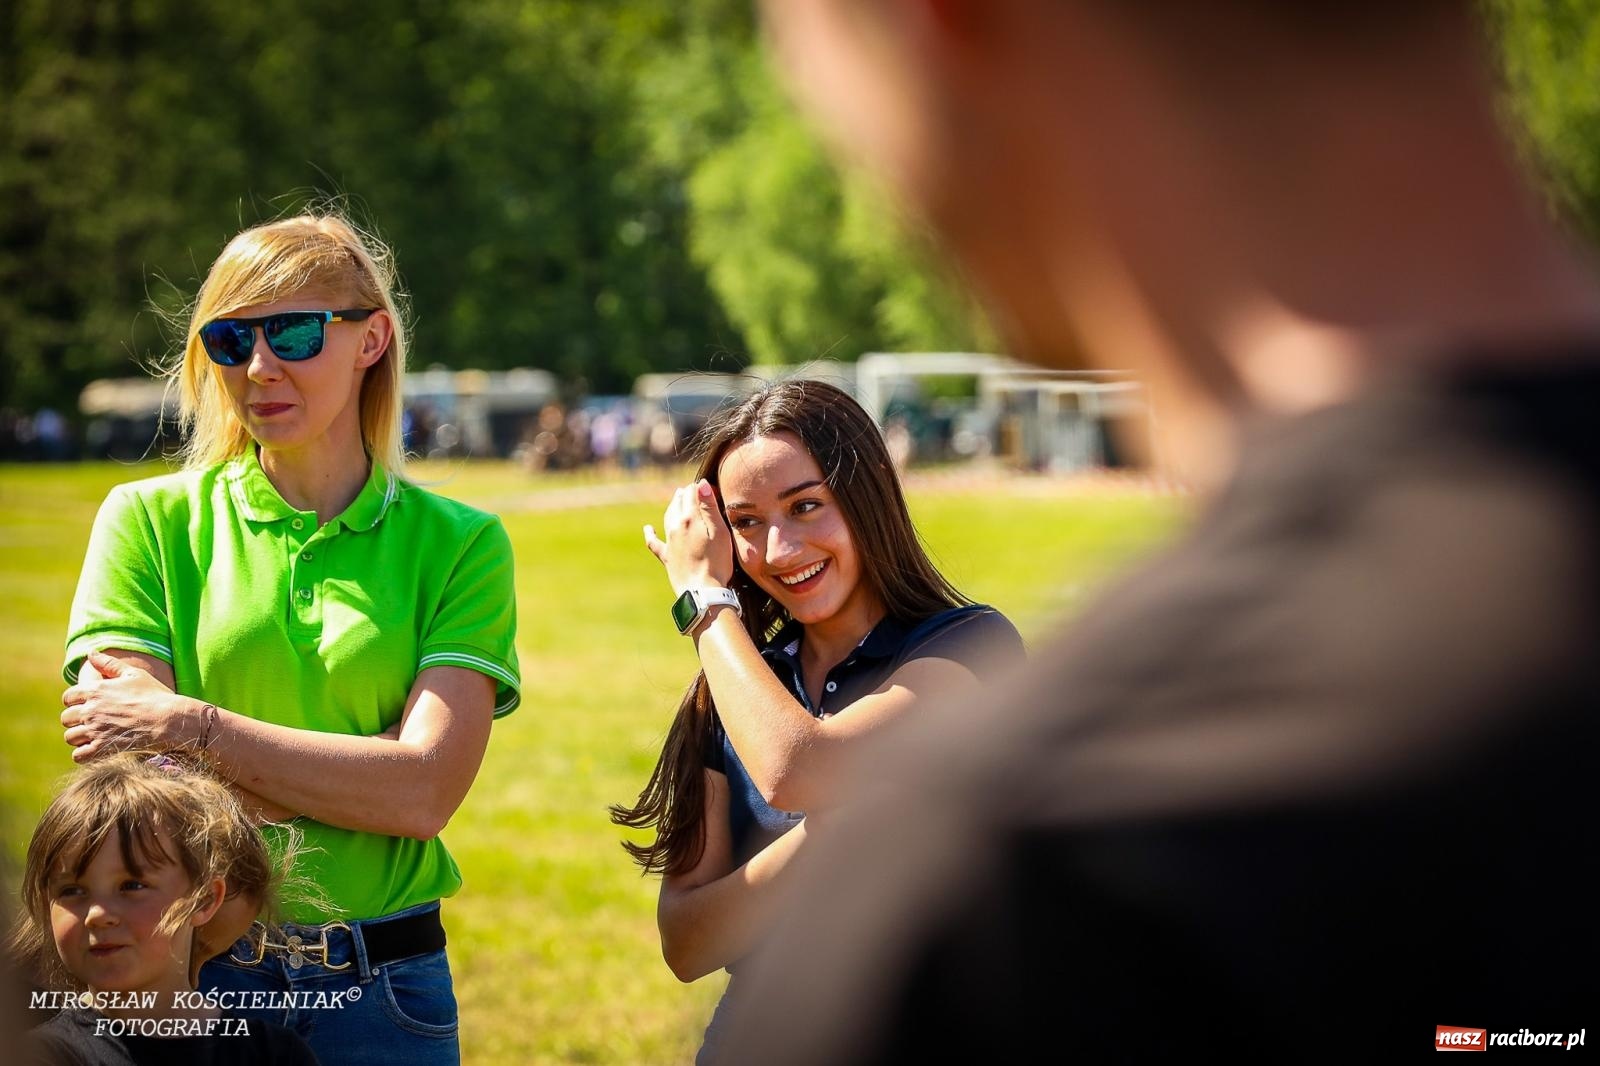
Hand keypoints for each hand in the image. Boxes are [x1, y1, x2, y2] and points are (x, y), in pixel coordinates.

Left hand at [61, 650, 191, 761]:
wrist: (170, 720)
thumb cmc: (155, 695)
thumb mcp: (134, 674)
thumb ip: (109, 663)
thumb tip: (91, 652)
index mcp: (96, 690)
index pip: (68, 697)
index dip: (75, 702)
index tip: (87, 706)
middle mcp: (91, 710)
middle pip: (66, 718)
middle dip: (76, 720)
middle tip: (93, 722)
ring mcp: (95, 730)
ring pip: (70, 737)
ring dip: (80, 738)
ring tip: (95, 737)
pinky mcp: (102, 748)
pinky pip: (78, 755)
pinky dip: (83, 754)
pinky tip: (96, 750)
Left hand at [644, 478, 734, 591]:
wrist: (702, 592)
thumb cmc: (716, 563)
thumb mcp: (719, 532)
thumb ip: (709, 507)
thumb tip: (701, 484)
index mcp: (690, 518)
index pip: (692, 493)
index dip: (701, 488)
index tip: (712, 489)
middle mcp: (676, 527)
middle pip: (679, 502)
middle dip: (687, 493)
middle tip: (695, 490)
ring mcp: (669, 542)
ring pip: (668, 516)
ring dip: (673, 505)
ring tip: (678, 497)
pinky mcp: (666, 557)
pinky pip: (654, 542)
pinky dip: (650, 534)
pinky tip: (648, 529)